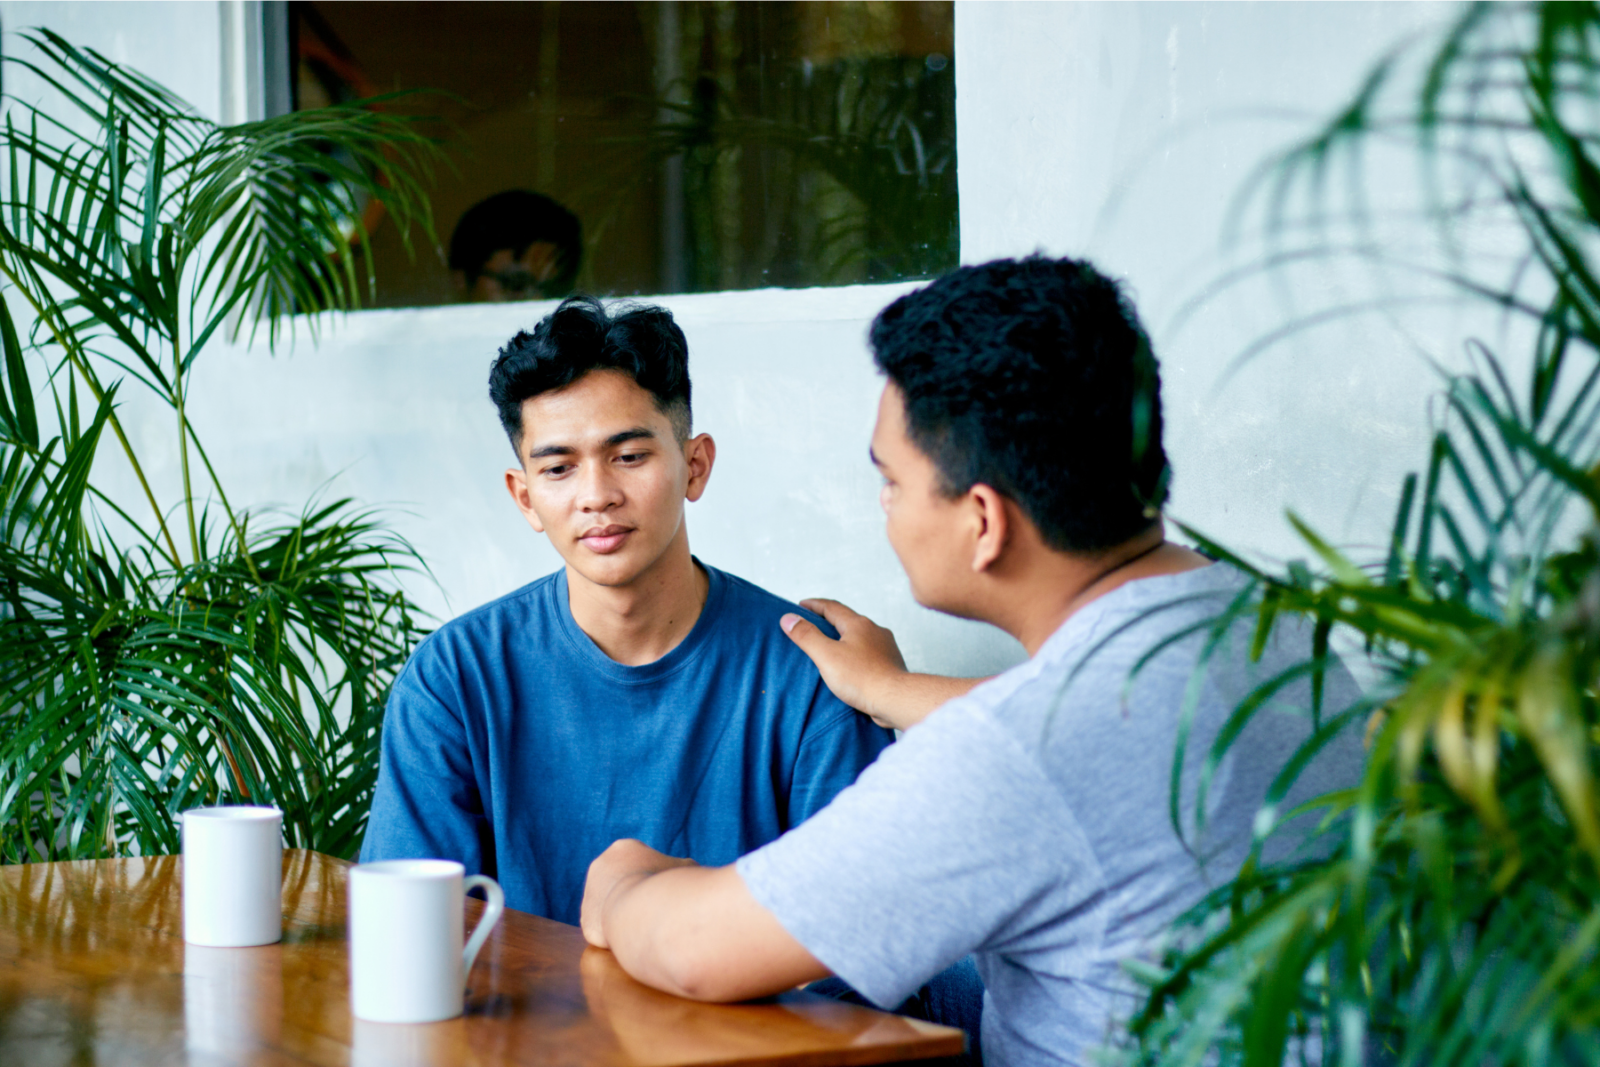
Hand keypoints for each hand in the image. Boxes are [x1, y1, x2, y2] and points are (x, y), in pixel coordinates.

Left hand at [581, 839, 696, 949]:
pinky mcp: (588, 923)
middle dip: (636, 895)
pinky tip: (636, 939)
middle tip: (656, 909)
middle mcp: (600, 867)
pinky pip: (606, 931)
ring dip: (626, 915)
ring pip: (611, 907)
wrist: (642, 911)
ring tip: (648, 926)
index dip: (654, 878)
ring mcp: (590, 896)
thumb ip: (683, 869)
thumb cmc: (669, 886)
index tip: (664, 890)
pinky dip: (620, 936)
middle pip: (621, 883)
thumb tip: (688, 875)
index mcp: (623, 849)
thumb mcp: (687, 869)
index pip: (638, 863)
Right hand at [780, 599, 907, 727]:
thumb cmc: (861, 678)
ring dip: (845, 637)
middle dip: (829, 620)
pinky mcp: (890, 663)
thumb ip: (806, 636)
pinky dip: (856, 652)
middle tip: (813, 624)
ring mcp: (885, 646)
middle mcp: (874, 630)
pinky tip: (851, 664)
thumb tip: (788, 618)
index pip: (832, 607)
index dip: (814, 605)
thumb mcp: (827, 655)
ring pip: (860, 636)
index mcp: (858, 624)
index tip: (801, 605)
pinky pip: (869, 652)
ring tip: (831, 645)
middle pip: (848, 620)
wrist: (895, 699)